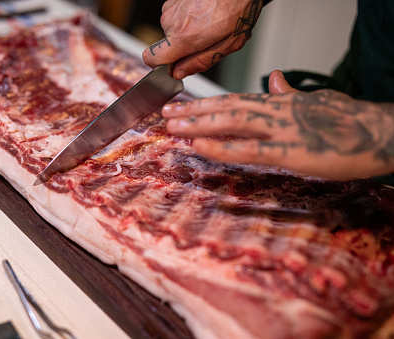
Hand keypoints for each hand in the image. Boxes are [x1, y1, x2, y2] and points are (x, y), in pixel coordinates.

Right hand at [142, 0, 263, 78]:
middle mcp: (172, 21)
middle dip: (184, 47)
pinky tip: (206, 12)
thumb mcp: (227, 45)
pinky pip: (177, 15)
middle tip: (207, 40)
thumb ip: (199, 62)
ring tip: (210, 23)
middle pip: (167, 45)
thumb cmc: (238, 9)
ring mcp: (171, 7)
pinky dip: (189, 17)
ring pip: (173, 29)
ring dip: (189, 30)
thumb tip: (178, 73)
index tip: (174, 65)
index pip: (151, 58)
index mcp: (183, 37)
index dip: (160, 65)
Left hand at [162, 70, 393, 179]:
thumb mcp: (317, 101)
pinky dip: (223, 146)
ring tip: (174, 125)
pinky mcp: (293, 151)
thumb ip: (290, 94)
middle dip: (195, 111)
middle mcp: (277, 112)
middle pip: (228, 107)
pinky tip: (200, 146)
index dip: (208, 103)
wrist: (382, 133)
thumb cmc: (350, 121)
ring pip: (233, 121)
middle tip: (167, 114)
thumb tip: (273, 79)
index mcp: (281, 103)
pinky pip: (251, 149)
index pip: (237, 100)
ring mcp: (283, 130)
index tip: (185, 106)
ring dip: (200, 123)